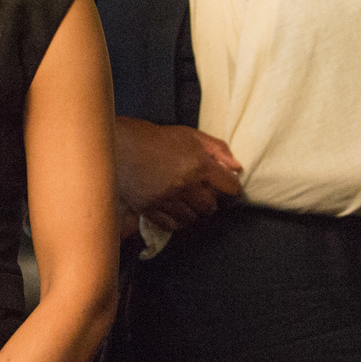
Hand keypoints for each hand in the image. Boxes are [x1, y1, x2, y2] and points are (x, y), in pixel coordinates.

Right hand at [111, 117, 241, 232]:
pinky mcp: (150, 208)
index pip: (230, 187)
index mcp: (198, 165)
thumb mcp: (192, 136)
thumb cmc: (158, 139)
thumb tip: (237, 167)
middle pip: (210, 207)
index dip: (232, 188)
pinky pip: (172, 225)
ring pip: (192, 218)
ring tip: (186, 200)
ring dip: (192, 211)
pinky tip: (174, 209)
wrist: (123, 145)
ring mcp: (166, 199)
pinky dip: (176, 220)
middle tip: (202, 193)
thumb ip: (218, 149)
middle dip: (210, 200)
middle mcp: (184, 185)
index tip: (229, 188)